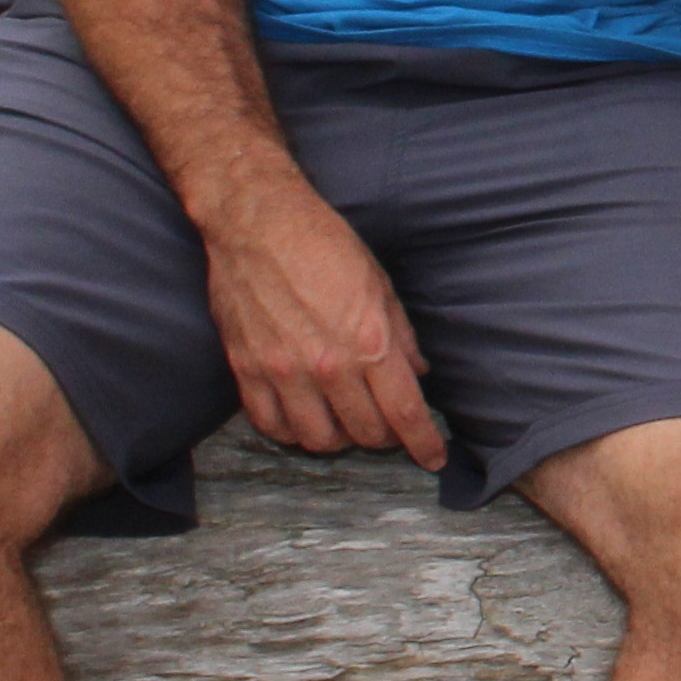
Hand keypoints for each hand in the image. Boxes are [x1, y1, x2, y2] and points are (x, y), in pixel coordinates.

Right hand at [201, 168, 446, 466]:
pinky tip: (304, 420)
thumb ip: (401, 336)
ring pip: (319, 440)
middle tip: (388, 427)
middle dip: (385, 438)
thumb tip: (417, 373)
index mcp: (370, 342)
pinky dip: (292, 432)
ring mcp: (285, 372)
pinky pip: (271, 425)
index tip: (433, 459)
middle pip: (365, 433)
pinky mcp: (248, 370)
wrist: (256, 222)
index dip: (424, 443)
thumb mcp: (380, 284)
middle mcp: (328, 366)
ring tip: (346, 423)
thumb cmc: (324, 244)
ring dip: (340, 439)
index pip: (404, 413)